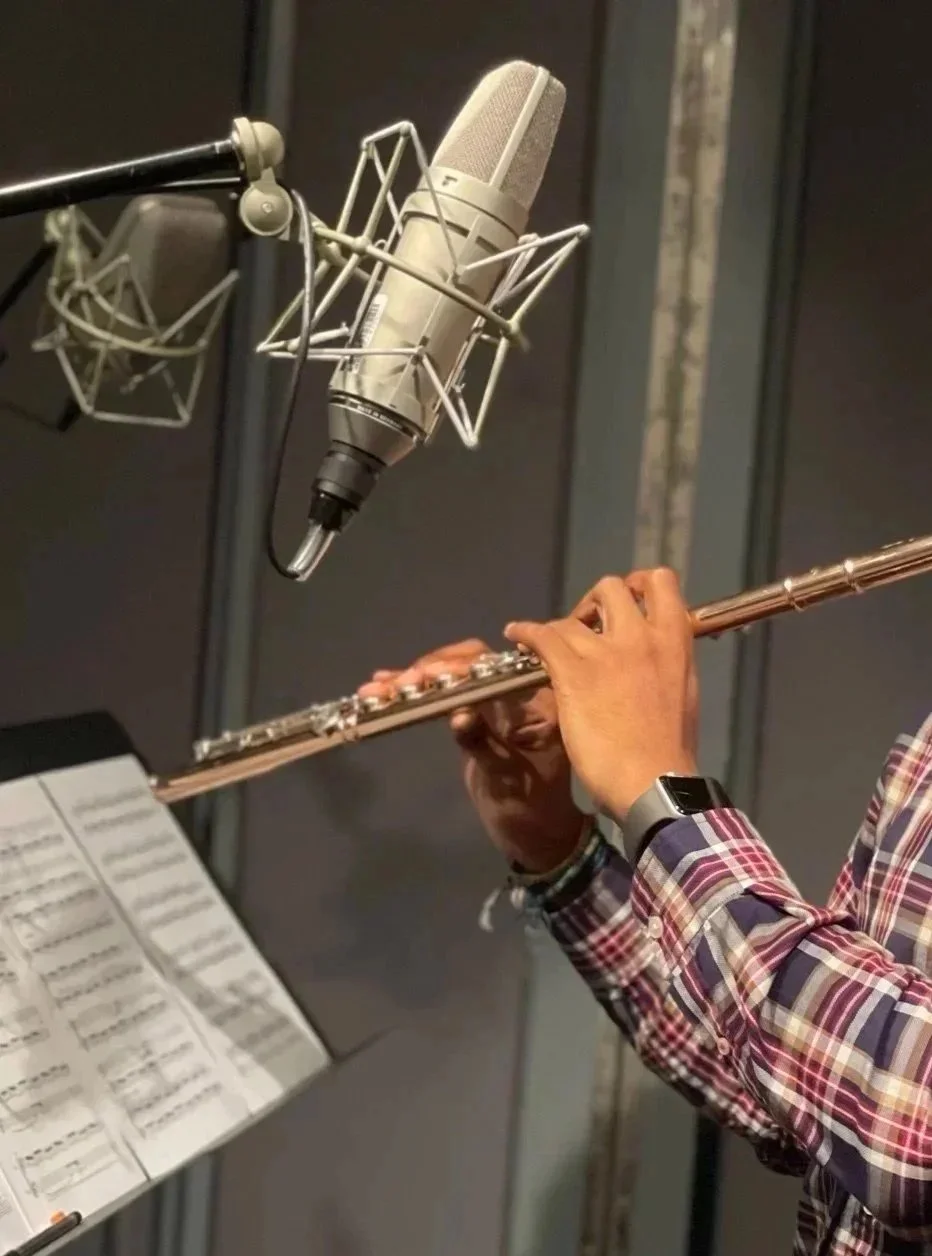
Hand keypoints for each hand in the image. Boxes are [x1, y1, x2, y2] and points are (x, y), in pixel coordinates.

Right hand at [357, 640, 587, 873]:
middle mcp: (518, 693)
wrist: (534, 832)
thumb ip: (483, 744)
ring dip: (414, 679)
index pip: (498, 670)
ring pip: (453, 676)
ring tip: (376, 686)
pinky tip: (384, 686)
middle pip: (472, 664)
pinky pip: (446, 694)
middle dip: (430, 669)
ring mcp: (495, 701)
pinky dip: (417, 692)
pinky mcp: (475, 713)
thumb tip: (457, 714)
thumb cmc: (530, 807)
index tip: (427, 675)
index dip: (461, 667)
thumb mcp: (508, 778)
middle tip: (397, 683)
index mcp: (539, 702)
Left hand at [504, 568, 698, 821]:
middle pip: (611, 588)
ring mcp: (606, 653)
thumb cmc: (669, 749)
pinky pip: (542, 636)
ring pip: (570, 617)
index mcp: (676, 643)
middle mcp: (641, 637)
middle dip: (594, 602)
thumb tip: (656, 658)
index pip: (662, 583)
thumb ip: (667, 667)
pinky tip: (516, 635)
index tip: (628, 600)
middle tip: (585, 627)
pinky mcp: (573, 672)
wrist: (654, 782)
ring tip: (545, 642)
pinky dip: (524, 632)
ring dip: (556, 628)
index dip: (640, 584)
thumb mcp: (682, 695)